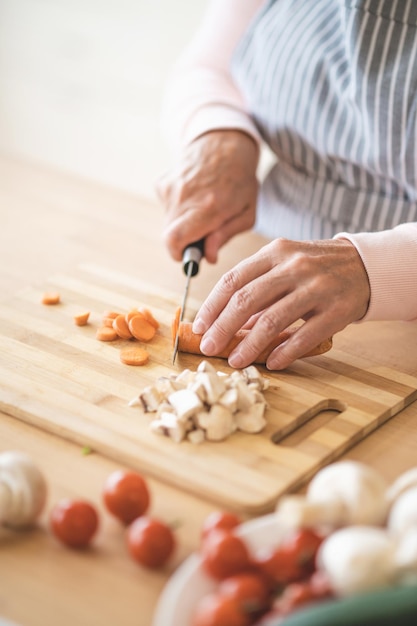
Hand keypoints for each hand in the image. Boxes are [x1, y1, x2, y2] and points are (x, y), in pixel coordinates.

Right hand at [156, 130, 258, 262]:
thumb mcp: (246, 213)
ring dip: (183, 224)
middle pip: (170, 236)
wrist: (224, 143)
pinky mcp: (162, 183)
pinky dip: (179, 209)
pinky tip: (194, 196)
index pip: (174, 240)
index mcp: (208, 207)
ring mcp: (170, 188)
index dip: (179, 254)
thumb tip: (209, 257)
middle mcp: (184, 197)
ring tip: (201, 209)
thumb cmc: (240, 180)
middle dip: (185, 241)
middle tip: (203, 232)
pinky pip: (167, 208)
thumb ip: (225, 236)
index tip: (189, 256)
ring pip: (169, 222)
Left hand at [192, 238, 370, 369]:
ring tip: (235, 361)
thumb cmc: (316, 267)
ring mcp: (317, 288)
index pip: (233, 280)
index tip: (199, 327)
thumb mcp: (285, 264)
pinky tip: (272, 362)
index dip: (212, 306)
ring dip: (249, 345)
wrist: (365, 265)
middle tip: (209, 348)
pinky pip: (305, 336)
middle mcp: (294, 267)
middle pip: (246, 300)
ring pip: (272, 320)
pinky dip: (285, 352)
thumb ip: (257, 288)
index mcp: (275, 252)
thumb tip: (227, 322)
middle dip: (222, 328)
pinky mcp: (337, 310)